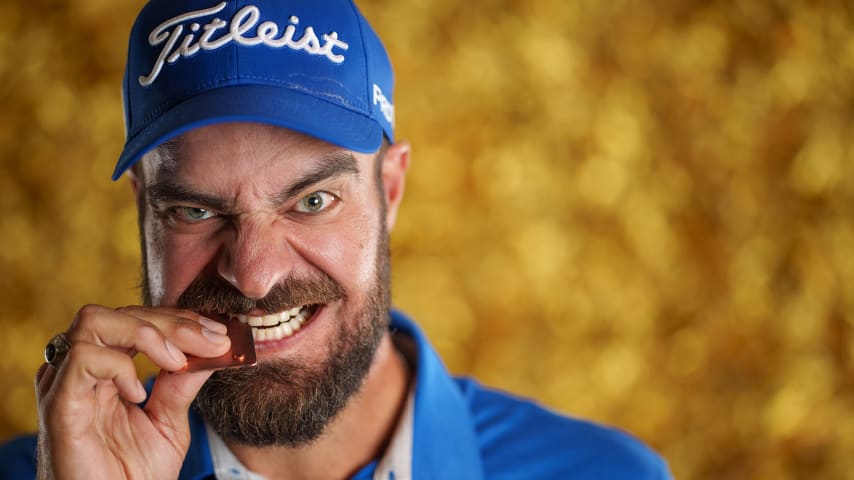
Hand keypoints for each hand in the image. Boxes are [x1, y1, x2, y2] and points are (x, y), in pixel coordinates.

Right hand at [35, 305, 231, 479]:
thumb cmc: (130, 475)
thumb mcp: (168, 421)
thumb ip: (183, 382)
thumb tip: (214, 345)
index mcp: (101, 370)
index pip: (136, 320)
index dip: (178, 319)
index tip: (218, 331)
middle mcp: (78, 371)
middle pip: (119, 313)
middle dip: (172, 322)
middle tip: (212, 340)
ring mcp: (63, 384)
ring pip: (94, 321)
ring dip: (146, 333)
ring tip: (176, 362)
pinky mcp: (58, 405)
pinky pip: (82, 359)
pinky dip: (119, 366)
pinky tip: (138, 393)